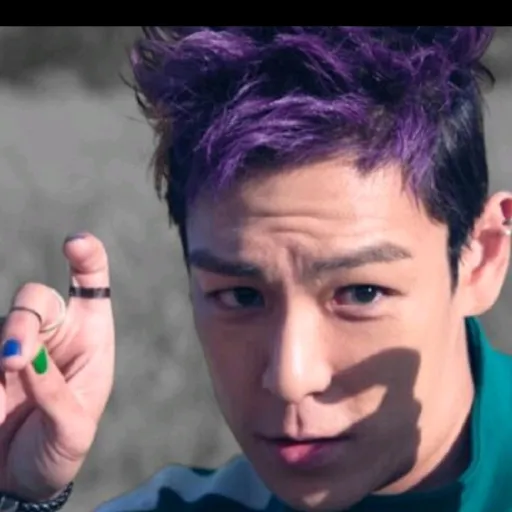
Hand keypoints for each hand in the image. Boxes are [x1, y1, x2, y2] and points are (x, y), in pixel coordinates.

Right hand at [0, 233, 114, 501]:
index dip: (87, 258)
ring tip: (8, 369)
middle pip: (37, 298)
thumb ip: (52, 392)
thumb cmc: (60, 448)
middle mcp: (54, 335)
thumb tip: (24, 354)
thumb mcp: (72, 428)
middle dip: (26, 318)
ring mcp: (17, 347)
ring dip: (8, 340)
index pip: (90, 286)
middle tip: (16, 356)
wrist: (22, 481)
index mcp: (90, 339)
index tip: (76, 243)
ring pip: (8, 321)